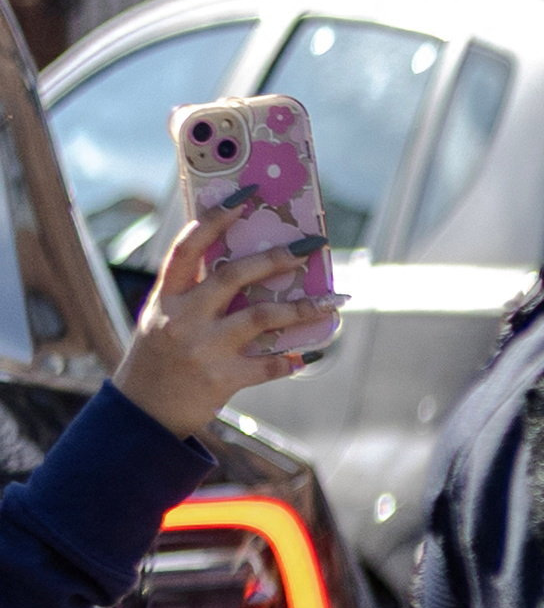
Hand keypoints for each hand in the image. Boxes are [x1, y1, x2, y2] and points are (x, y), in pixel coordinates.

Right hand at [111, 209, 332, 439]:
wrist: (144, 410)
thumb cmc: (161, 355)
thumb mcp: (164, 316)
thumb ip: (196, 291)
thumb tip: (251, 262)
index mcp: (166, 296)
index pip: (188, 246)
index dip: (216, 218)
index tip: (247, 197)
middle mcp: (182, 318)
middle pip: (233, 276)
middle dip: (276, 258)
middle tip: (309, 246)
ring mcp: (203, 349)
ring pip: (263, 318)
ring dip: (305, 308)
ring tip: (335, 299)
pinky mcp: (222, 378)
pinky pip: (270, 364)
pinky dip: (292, 357)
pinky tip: (311, 350)